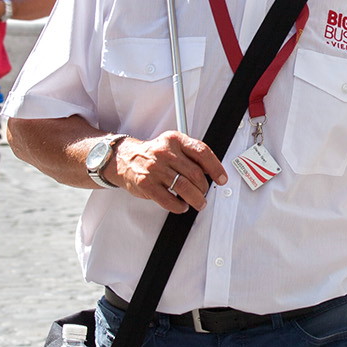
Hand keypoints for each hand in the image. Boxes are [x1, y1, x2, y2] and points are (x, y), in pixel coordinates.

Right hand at [110, 130, 227, 212]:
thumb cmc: (153, 154)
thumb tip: (212, 171)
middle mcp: (165, 152)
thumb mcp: (173, 145)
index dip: (216, 168)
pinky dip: (179, 206)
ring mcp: (155, 169)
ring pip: (185, 187)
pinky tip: (181, 205)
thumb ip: (191, 155)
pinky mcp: (146, 184)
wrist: (124, 158)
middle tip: (204, 193)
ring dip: (196, 199)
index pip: (202, 152)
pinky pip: (168, 199)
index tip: (222, 179)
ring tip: (198, 202)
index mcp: (175, 140)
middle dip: (204, 187)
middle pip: (195, 173)